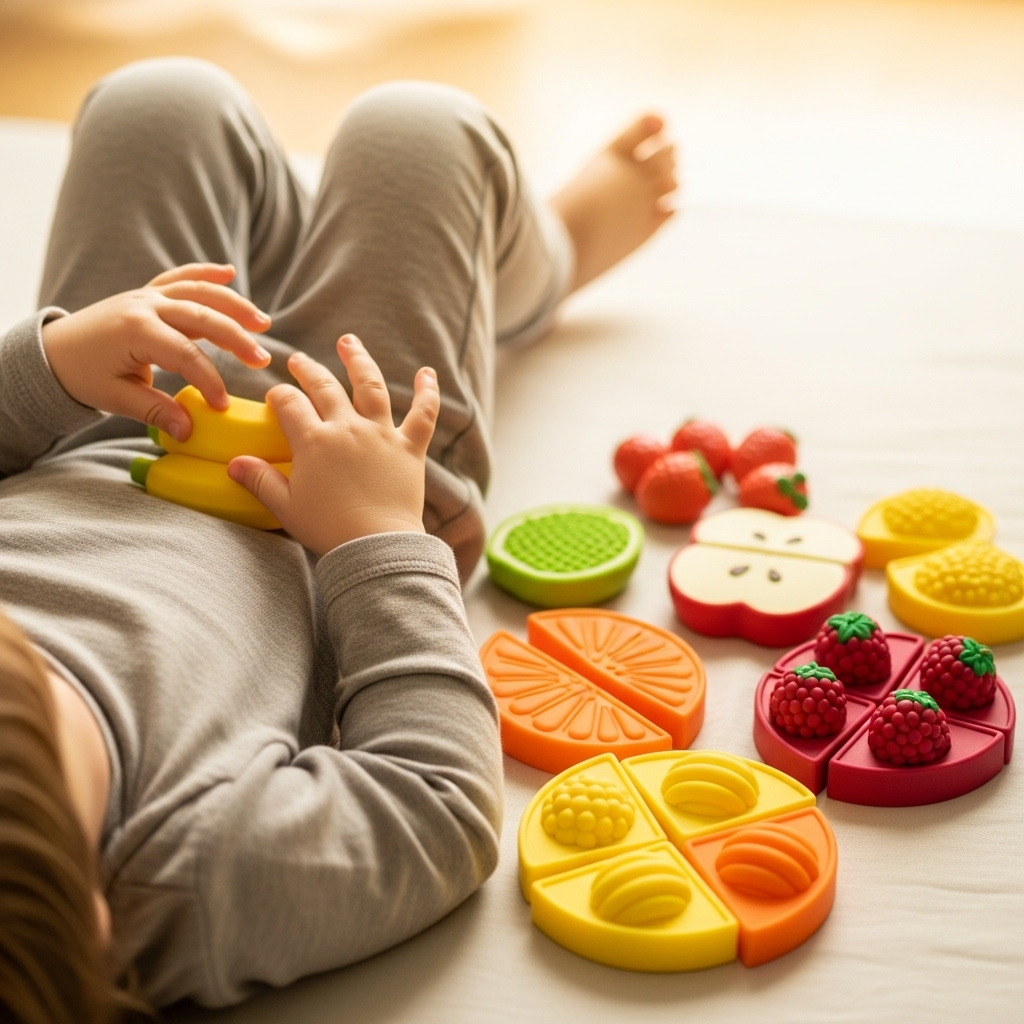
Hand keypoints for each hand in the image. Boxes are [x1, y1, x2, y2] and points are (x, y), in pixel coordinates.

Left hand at [41, 263, 271, 440]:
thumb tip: (189, 431)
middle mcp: (144, 306)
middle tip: (262, 360)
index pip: (186, 355)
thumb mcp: (115, 398)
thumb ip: (155, 411)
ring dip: (233, 305)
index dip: (210, 380)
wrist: (53, 351)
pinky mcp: (147, 294)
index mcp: (135, 331)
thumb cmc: (82, 376)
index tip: (223, 405)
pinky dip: (204, 273)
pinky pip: (180, 278)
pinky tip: (229, 272)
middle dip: (237, 339)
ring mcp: (146, 295)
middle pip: (202, 317)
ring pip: (198, 293)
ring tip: (262, 323)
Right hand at [227, 335, 439, 556]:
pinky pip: (423, 414)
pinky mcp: (410, 448)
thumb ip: (260, 480)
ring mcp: (381, 434)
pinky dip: (427, 392)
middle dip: (308, 370)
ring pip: (371, 386)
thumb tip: (234, 463)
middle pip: (324, 387)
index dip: (279, 396)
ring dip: (359, 360)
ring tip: (348, 342)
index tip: (276, 396)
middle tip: (299, 360)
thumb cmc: (329, 529)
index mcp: (314, 441)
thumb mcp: (286, 506)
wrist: (376, 545)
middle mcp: (347, 428)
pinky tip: (428, 373)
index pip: (290, 404)